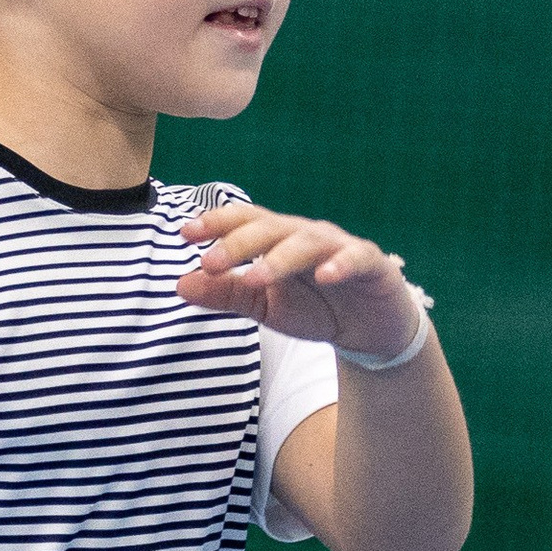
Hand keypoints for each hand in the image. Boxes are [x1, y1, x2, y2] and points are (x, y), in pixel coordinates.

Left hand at [175, 202, 424, 361]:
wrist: (369, 329)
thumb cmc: (315, 308)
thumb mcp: (263, 306)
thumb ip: (225, 294)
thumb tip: (179, 284)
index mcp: (277, 240)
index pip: (245, 222)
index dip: (216, 223)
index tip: (185, 233)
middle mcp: (305, 235)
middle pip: (271, 228)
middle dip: (239, 243)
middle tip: (210, 263)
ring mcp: (339, 247)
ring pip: (307, 242)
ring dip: (279, 258)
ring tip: (255, 277)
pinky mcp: (371, 264)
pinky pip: (355, 258)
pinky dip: (340, 265)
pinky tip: (324, 277)